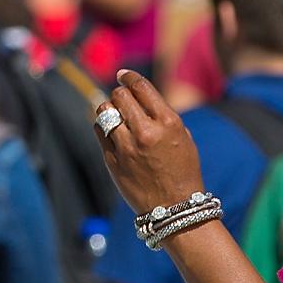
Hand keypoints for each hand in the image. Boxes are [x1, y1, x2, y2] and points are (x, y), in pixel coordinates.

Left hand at [92, 70, 204, 212]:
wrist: (174, 207)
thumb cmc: (182, 171)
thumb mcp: (183, 138)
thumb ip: (162, 116)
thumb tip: (140, 99)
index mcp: (168, 123)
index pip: (141, 87)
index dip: (129, 77)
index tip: (123, 74)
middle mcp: (146, 132)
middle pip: (120, 96)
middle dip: (119, 94)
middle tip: (122, 99)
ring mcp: (126, 147)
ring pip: (105, 111)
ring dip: (109, 109)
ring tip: (115, 115)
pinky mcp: (112, 160)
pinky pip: (99, 132)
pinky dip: (103, 127)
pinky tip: (111, 131)